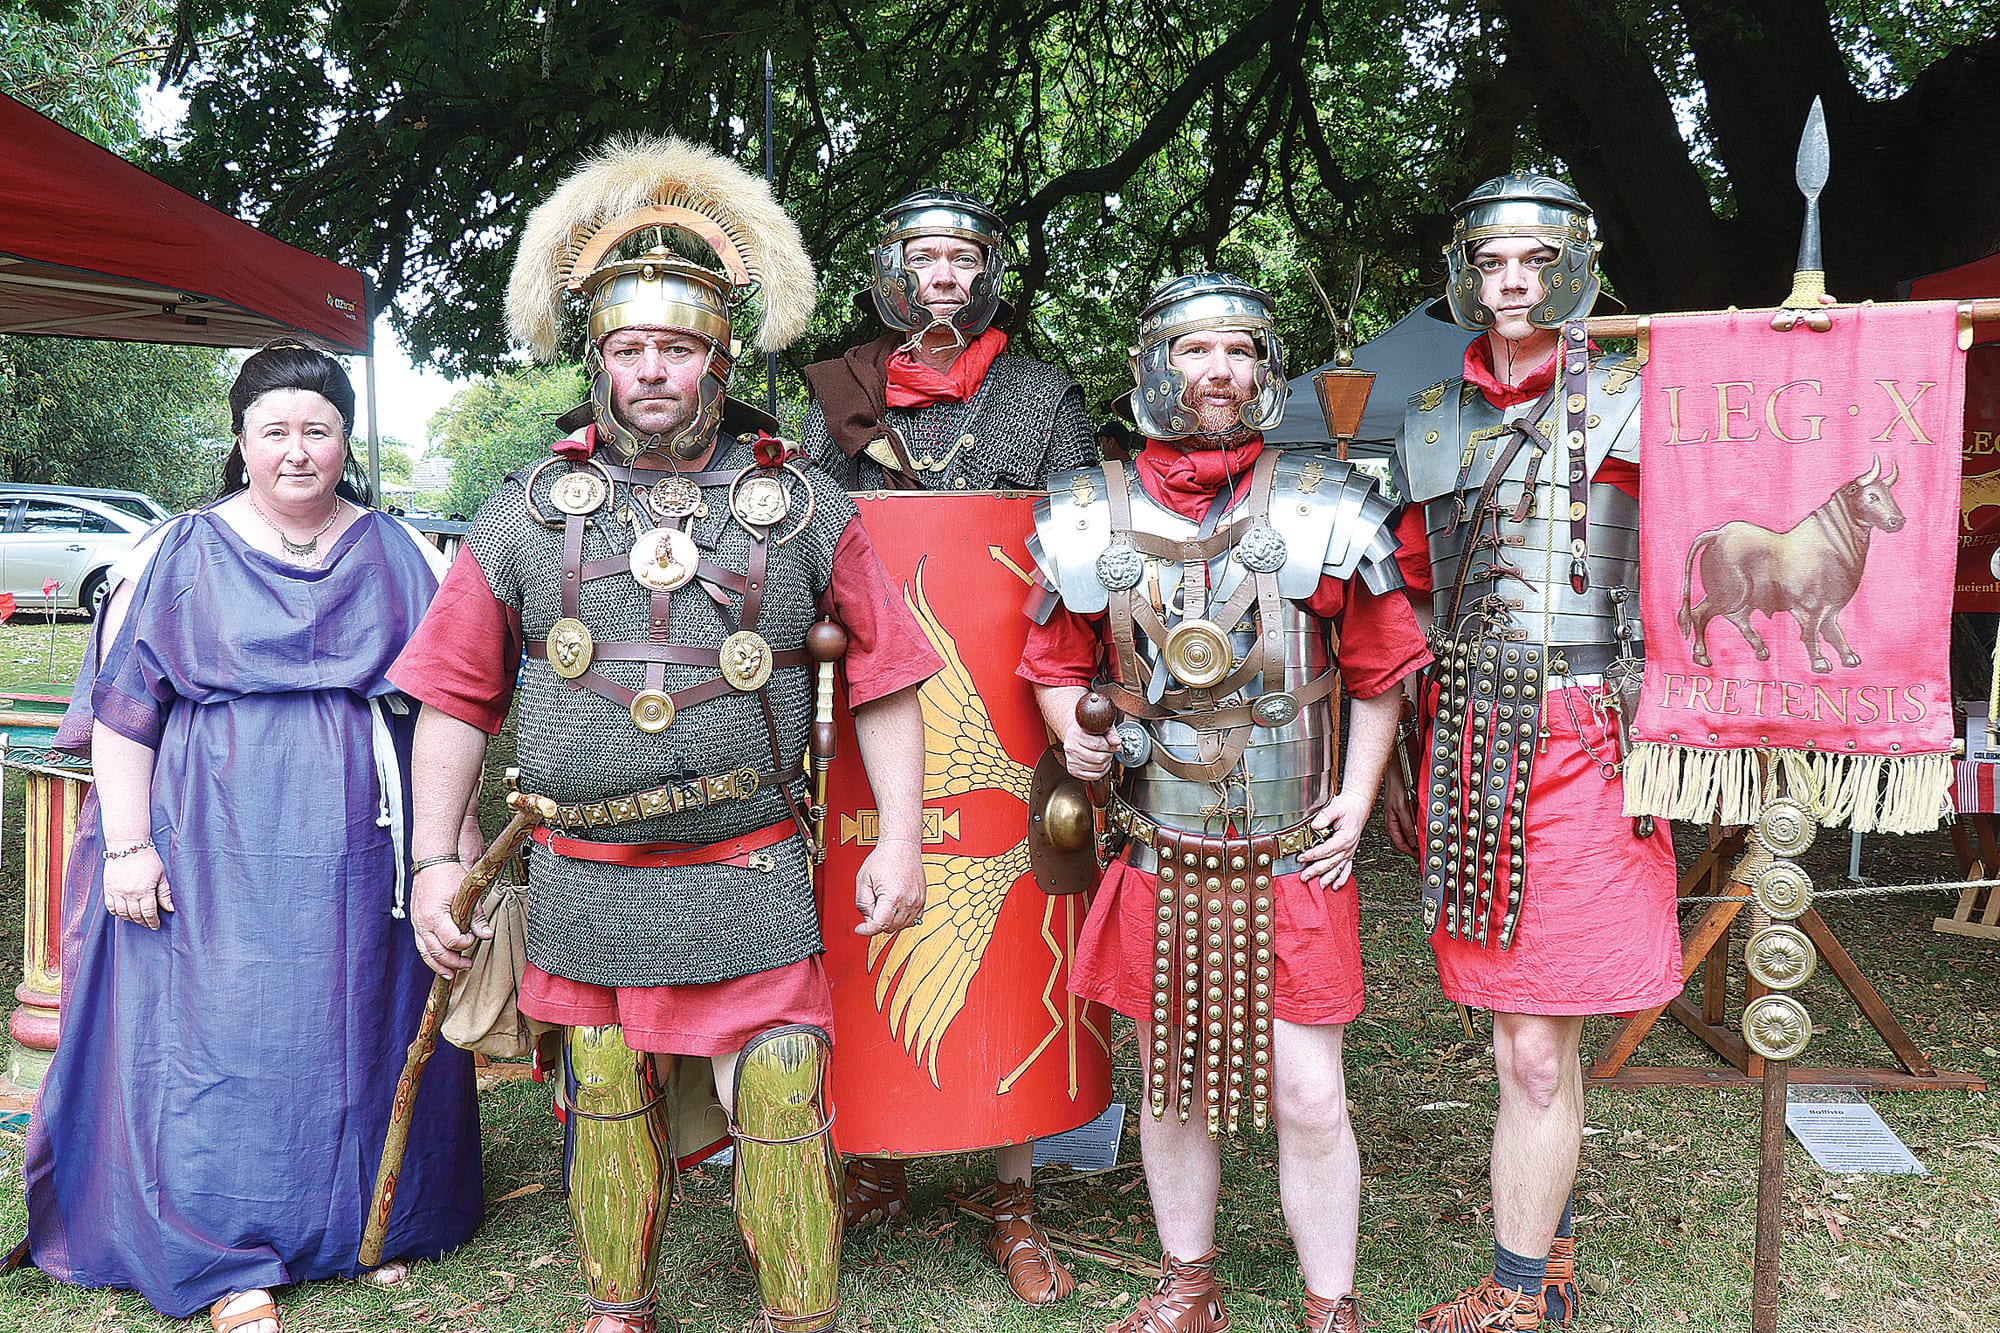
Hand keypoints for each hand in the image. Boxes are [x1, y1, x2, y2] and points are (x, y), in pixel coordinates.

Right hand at [103, 847, 172, 928]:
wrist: (128, 846)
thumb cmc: (148, 859)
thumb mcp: (161, 875)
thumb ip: (164, 893)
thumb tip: (169, 909)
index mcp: (144, 890)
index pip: (149, 913)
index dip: (153, 922)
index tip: (156, 926)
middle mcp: (129, 893)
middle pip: (135, 915)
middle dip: (143, 922)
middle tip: (148, 924)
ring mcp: (117, 892)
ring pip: (122, 913)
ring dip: (130, 919)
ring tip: (137, 919)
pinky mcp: (108, 889)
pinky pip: (110, 907)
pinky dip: (116, 913)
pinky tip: (123, 913)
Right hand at [410, 861, 491, 976]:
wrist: (432, 862)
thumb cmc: (448, 874)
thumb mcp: (466, 894)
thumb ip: (476, 917)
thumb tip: (487, 935)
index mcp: (435, 916)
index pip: (451, 941)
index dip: (465, 944)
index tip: (473, 939)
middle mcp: (422, 923)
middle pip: (436, 952)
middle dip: (453, 962)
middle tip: (468, 965)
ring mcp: (417, 924)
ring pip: (425, 952)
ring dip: (439, 965)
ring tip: (451, 974)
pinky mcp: (417, 923)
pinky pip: (421, 945)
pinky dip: (430, 956)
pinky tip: (440, 963)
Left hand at [854, 837, 925, 935]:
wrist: (902, 845)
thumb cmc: (884, 858)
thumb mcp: (863, 880)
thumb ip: (862, 903)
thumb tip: (867, 919)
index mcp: (893, 897)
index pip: (879, 925)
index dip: (867, 930)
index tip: (860, 928)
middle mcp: (908, 901)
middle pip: (890, 928)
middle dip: (877, 923)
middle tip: (871, 907)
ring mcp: (917, 901)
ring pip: (902, 926)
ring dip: (890, 922)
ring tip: (883, 905)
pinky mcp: (922, 900)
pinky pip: (913, 919)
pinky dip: (903, 919)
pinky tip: (895, 910)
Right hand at [1060, 717, 1117, 782]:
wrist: (1075, 736)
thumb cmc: (1087, 731)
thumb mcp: (1099, 727)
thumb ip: (1110, 733)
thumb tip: (1117, 741)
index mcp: (1075, 735)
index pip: (1097, 744)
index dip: (1110, 746)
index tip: (1115, 744)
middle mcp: (1071, 748)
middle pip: (1098, 758)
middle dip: (1109, 754)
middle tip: (1110, 750)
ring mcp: (1072, 761)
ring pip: (1098, 768)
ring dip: (1106, 762)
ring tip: (1106, 755)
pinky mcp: (1074, 771)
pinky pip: (1094, 776)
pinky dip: (1102, 771)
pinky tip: (1102, 763)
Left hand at [1298, 792, 1369, 890]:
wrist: (1358, 806)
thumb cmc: (1348, 807)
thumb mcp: (1335, 808)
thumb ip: (1325, 816)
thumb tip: (1315, 825)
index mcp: (1345, 838)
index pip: (1327, 850)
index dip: (1313, 855)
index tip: (1302, 857)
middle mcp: (1348, 847)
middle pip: (1330, 863)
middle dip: (1316, 871)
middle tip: (1304, 876)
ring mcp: (1349, 852)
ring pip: (1338, 869)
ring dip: (1327, 878)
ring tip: (1318, 886)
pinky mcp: (1349, 853)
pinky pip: (1346, 870)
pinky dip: (1341, 879)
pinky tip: (1335, 886)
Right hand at [1382, 763, 1421, 859]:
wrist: (1398, 770)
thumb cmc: (1395, 786)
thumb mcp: (1402, 808)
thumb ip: (1407, 825)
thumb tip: (1413, 841)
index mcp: (1392, 822)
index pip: (1400, 843)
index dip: (1410, 852)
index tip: (1420, 858)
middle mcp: (1396, 820)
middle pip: (1406, 839)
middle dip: (1415, 846)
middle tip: (1425, 852)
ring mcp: (1402, 814)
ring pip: (1411, 831)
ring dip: (1418, 836)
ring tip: (1427, 841)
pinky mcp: (1408, 808)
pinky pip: (1414, 822)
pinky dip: (1420, 826)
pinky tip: (1426, 826)